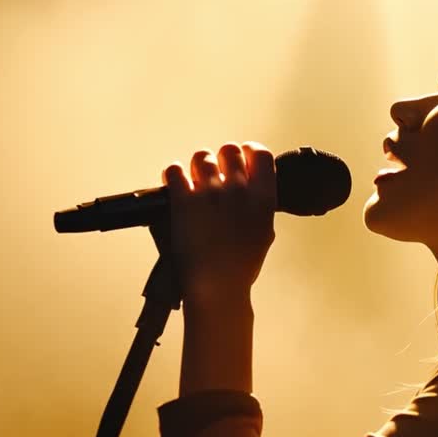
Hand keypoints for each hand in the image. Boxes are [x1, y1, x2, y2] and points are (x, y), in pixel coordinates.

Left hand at [162, 142, 276, 302]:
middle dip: (222, 159)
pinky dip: (173, 174)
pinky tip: (176, 185)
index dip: (250, 151)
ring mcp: (210, 193)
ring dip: (198, 167)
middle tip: (216, 174)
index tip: (243, 156)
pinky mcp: (183, 200)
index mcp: (263, 198)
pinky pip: (174, 170)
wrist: (215, 286)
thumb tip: (253, 185)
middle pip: (229, 150)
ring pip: (201, 156)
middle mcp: (238, 190)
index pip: (261, 154)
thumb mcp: (264, 233)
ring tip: (195, 182)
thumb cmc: (240, 266)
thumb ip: (260, 205)